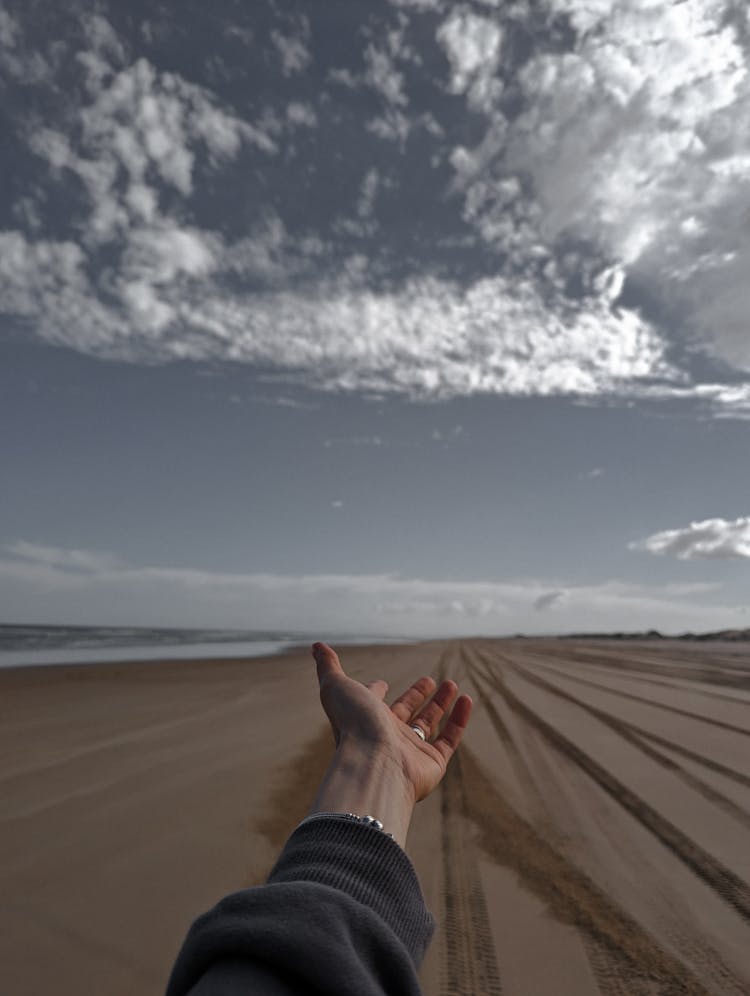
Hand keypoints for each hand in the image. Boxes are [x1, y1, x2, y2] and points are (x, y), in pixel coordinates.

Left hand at [313, 642, 472, 803]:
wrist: (374, 764)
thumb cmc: (353, 724)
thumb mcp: (335, 687)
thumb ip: (328, 667)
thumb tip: (317, 646)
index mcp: (364, 718)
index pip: (371, 703)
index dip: (374, 693)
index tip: (380, 683)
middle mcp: (386, 736)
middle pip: (404, 713)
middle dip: (415, 696)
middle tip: (428, 680)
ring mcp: (410, 751)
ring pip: (429, 724)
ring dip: (440, 704)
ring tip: (451, 684)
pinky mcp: (433, 763)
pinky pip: (450, 738)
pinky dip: (459, 719)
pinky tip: (466, 699)